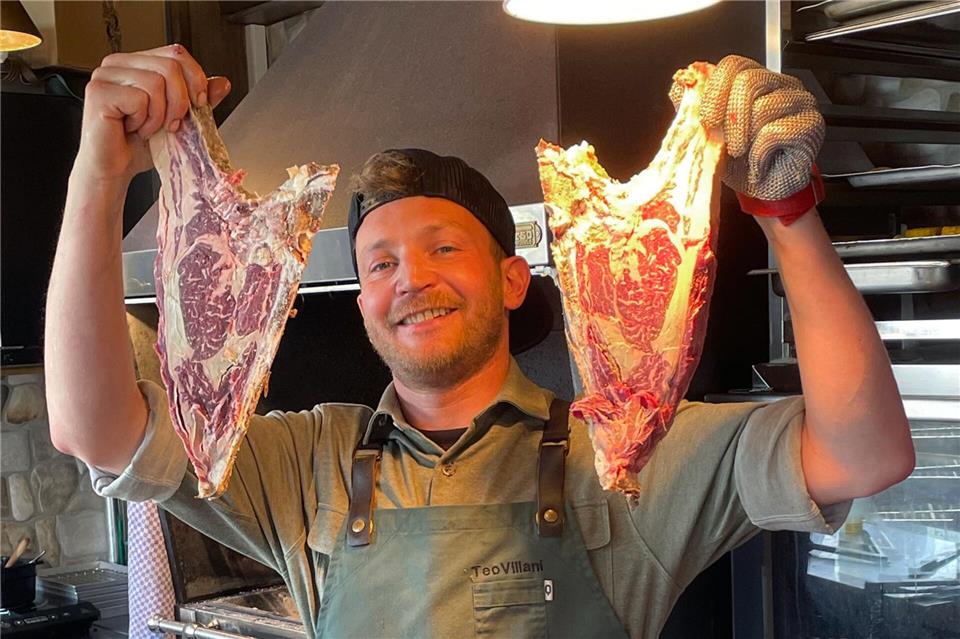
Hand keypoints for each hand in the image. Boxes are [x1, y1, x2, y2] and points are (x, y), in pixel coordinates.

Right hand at [73, 44, 231, 183]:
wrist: (116, 169)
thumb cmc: (140, 145)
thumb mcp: (179, 119)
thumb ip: (198, 99)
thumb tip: (222, 83)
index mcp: (137, 63)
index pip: (175, 52)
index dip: (194, 78)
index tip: (198, 104)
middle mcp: (118, 63)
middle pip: (170, 65)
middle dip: (180, 101)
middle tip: (171, 124)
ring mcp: (105, 75)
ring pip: (156, 82)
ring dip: (160, 115)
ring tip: (148, 128)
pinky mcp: (98, 92)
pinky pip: (139, 98)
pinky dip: (145, 121)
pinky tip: (134, 129)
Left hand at [676, 55, 823, 201]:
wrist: (761, 189)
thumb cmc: (739, 161)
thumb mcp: (709, 132)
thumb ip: (696, 107)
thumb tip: (679, 85)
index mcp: (754, 80)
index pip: (733, 65)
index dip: (715, 91)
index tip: (706, 119)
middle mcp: (779, 84)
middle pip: (748, 81)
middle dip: (729, 119)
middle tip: (726, 143)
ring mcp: (798, 102)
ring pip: (762, 108)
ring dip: (744, 139)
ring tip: (744, 154)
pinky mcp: (810, 125)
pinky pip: (775, 132)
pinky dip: (759, 154)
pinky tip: (760, 162)